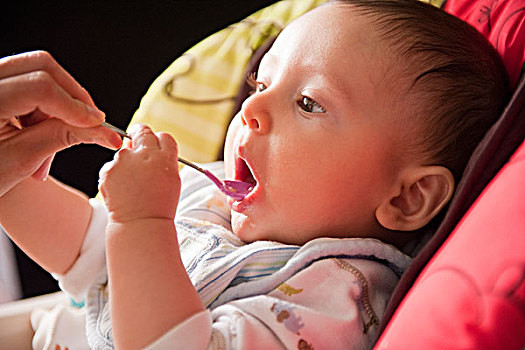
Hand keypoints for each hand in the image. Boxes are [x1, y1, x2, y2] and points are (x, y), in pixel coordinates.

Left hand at [0, 51, 121, 195]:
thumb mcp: (22, 159)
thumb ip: (64, 138)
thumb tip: (106, 133)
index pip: (39, 87)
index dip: (75, 106)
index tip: (97, 125)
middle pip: (41, 65)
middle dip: (72, 96)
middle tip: (87, 124)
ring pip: (38, 70)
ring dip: (58, 103)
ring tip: (51, 138)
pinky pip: (28, 78)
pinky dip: (44, 104)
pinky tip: (38, 131)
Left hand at [98, 124, 180, 222]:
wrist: (140, 223)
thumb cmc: (159, 205)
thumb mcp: (171, 179)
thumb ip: (163, 159)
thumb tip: (145, 145)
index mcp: (165, 157)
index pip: (164, 137)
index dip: (160, 141)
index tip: (155, 147)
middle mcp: (144, 154)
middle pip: (142, 132)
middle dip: (140, 135)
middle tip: (138, 147)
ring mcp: (124, 160)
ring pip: (124, 151)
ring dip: (127, 161)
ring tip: (132, 185)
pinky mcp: (108, 170)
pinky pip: (112, 166)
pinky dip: (115, 174)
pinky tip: (122, 189)